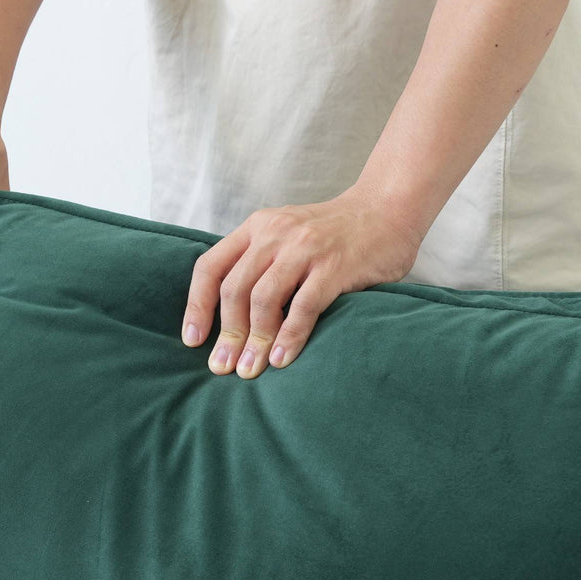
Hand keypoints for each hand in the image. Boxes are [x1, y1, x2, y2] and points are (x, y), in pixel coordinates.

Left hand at [179, 186, 421, 377]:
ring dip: (254, 340)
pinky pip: (303, 307)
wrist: (387, 209)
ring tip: (251, 369)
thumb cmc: (334, 233)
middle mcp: (274, 234)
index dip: (196, 307)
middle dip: (226, 334)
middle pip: (233, 290)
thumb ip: (260, 263)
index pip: (210, 267)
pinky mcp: (334, 267)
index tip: (193, 341)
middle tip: (223, 367)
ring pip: (262, 300)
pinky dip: (289, 337)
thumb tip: (229, 319)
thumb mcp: (286, 234)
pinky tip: (281, 359)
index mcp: (256, 228)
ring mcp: (304, 249)